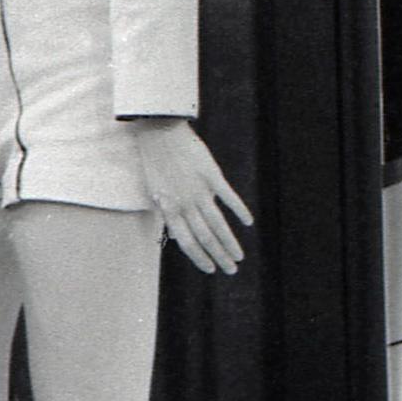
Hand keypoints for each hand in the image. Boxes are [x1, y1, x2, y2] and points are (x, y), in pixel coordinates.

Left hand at [131, 119, 251, 273]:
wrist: (158, 130)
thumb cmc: (153, 159)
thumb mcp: (154, 189)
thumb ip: (166, 211)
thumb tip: (174, 233)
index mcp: (168, 208)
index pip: (186, 242)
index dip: (199, 258)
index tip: (210, 269)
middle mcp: (185, 203)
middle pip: (205, 237)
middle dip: (219, 256)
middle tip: (231, 270)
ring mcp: (199, 190)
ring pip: (217, 224)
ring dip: (229, 242)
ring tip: (240, 256)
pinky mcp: (211, 175)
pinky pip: (228, 197)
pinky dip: (239, 210)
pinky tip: (248, 222)